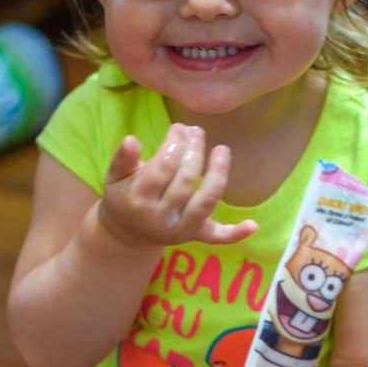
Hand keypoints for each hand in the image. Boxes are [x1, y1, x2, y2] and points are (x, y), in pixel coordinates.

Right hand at [98, 125, 256, 249]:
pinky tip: (253, 225)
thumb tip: (132, 139)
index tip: (178, 128)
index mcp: (139, 200)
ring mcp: (181, 229)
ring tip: (222, 149)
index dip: (174, 145)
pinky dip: (236, 233)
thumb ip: (122, 159)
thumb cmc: (123, 196)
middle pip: (186, 182)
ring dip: (218, 175)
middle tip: (196, 131)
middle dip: (194, 152)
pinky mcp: (196, 236)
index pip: (162, 169)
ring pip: (206, 202)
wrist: (127, 234)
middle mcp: (161, 218)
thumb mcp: (114, 177)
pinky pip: (218, 237)